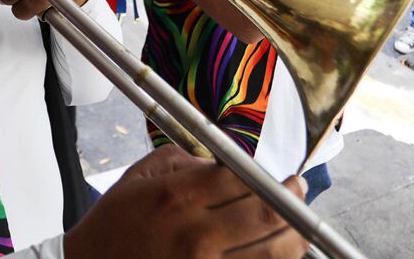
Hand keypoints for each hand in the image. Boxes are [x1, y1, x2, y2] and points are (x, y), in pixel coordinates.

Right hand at [63, 146, 309, 258]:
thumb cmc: (114, 226)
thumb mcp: (139, 178)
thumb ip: (186, 163)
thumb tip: (229, 165)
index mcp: (178, 198)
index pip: (244, 179)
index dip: (273, 178)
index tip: (286, 180)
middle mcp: (196, 236)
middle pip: (268, 214)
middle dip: (294, 203)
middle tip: (300, 197)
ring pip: (273, 253)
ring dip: (294, 239)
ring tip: (296, 230)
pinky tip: (273, 254)